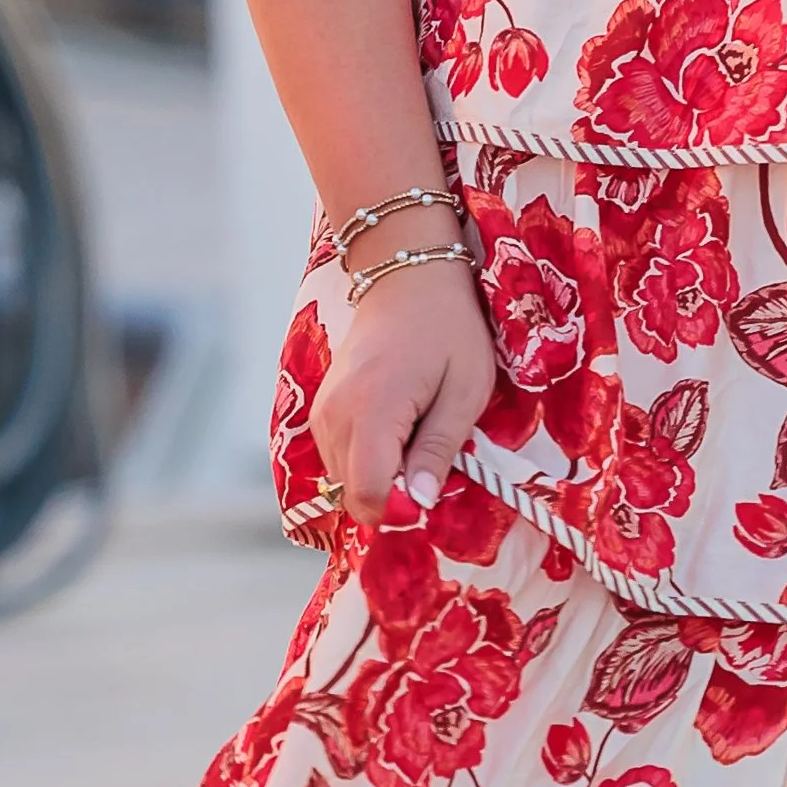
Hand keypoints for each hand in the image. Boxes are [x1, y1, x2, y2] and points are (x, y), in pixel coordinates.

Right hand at [311, 255, 498, 527]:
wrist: (407, 275)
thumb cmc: (448, 327)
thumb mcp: (466, 388)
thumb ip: (440, 449)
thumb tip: (420, 504)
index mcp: (372, 410)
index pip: (369, 496)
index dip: (403, 511)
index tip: (434, 491)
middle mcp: (334, 417)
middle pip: (354, 495)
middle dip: (396, 495)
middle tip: (434, 458)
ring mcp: (322, 414)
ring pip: (345, 481)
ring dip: (383, 476)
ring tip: (418, 434)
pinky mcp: (321, 411)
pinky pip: (340, 459)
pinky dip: (369, 459)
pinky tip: (399, 429)